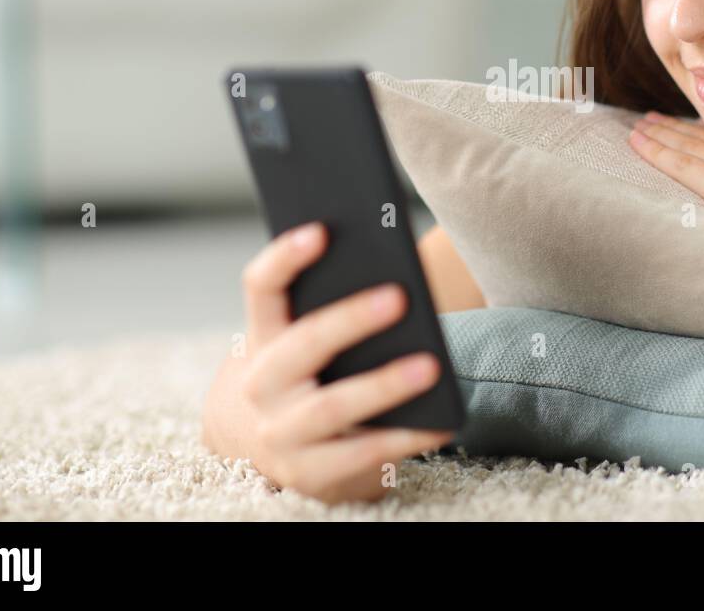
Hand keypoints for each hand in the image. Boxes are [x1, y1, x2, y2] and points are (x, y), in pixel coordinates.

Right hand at [201, 222, 455, 503]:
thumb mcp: (316, 342)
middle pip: (302, 343)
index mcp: (262, 337)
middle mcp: (262, 384)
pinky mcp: (310, 474)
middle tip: (400, 296)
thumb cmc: (321, 374)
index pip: (261, 287)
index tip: (323, 230)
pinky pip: (362, 453)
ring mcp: (281, 433)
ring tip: (431, 365)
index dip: (286, 257)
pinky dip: (405, 437)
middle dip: (351, 319)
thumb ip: (340, 307)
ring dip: (382, 384)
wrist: (291, 450)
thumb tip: (399, 276)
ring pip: (332, 406)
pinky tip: (441, 422)